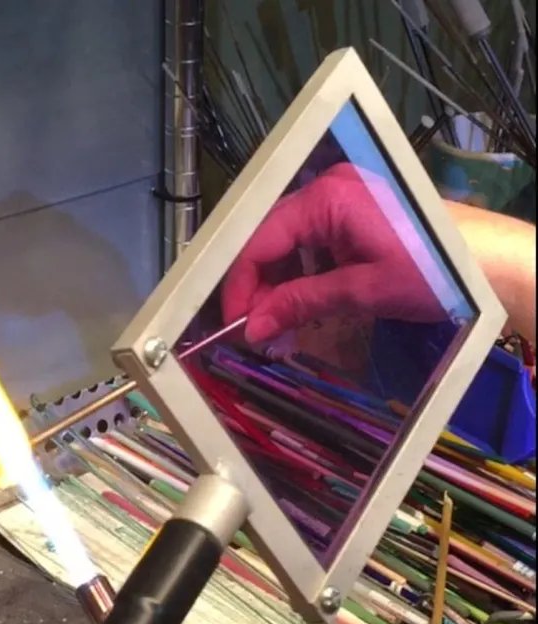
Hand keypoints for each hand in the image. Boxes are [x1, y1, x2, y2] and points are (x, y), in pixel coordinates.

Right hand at [222, 163, 447, 344]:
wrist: (491, 261)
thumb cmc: (435, 270)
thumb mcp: (363, 291)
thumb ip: (302, 304)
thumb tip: (254, 327)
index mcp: (327, 198)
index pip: (259, 242)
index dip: (240, 287)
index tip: (235, 326)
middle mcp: (327, 189)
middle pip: (268, 241)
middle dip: (257, 289)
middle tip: (257, 331)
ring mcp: (341, 199)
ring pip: (286, 245)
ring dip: (276, 286)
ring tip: (279, 325)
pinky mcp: (353, 215)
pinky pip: (309, 244)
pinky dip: (299, 276)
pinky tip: (300, 305)